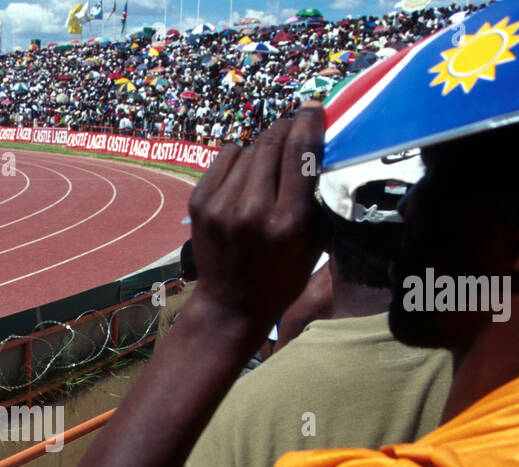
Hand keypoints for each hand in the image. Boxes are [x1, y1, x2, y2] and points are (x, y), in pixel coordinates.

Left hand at [186, 101, 326, 339]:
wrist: (231, 306)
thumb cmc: (282, 276)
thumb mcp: (315, 242)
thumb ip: (318, 197)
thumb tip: (319, 148)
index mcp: (289, 222)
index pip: (301, 153)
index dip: (309, 122)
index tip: (314, 108)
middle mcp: (253, 210)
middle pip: (273, 142)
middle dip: (287, 129)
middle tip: (295, 129)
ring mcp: (221, 206)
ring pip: (250, 147)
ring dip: (265, 147)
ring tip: (271, 162)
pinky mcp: (199, 203)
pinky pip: (226, 157)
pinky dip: (240, 158)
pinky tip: (247, 175)